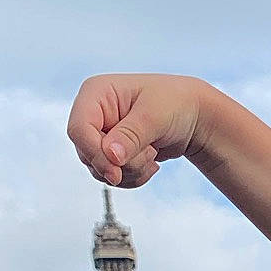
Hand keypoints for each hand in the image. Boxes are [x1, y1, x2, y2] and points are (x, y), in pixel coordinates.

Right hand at [66, 74, 208, 188]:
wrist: (192, 115)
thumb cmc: (175, 103)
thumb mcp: (154, 115)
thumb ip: (131, 135)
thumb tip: (111, 155)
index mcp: (96, 93)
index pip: (78, 129)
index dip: (95, 153)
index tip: (116, 172)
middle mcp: (93, 113)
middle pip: (87, 153)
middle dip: (121, 163)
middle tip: (150, 152)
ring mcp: (101, 134)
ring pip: (100, 169)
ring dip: (131, 171)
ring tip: (152, 152)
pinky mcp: (111, 153)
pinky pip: (112, 177)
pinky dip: (134, 177)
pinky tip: (152, 163)